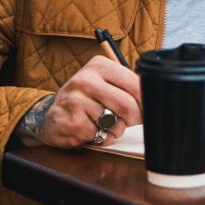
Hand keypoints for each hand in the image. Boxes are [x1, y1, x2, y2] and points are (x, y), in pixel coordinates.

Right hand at [14, 56, 141, 147]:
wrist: (51, 116)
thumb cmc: (84, 99)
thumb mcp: (103, 83)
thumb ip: (126, 86)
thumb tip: (153, 99)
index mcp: (99, 66)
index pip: (135, 84)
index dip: (145, 102)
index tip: (144, 109)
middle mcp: (85, 80)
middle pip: (128, 105)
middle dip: (134, 119)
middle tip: (129, 120)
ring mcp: (76, 101)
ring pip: (116, 123)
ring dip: (116, 130)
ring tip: (104, 124)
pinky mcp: (73, 122)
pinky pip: (102, 136)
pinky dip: (102, 138)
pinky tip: (91, 130)